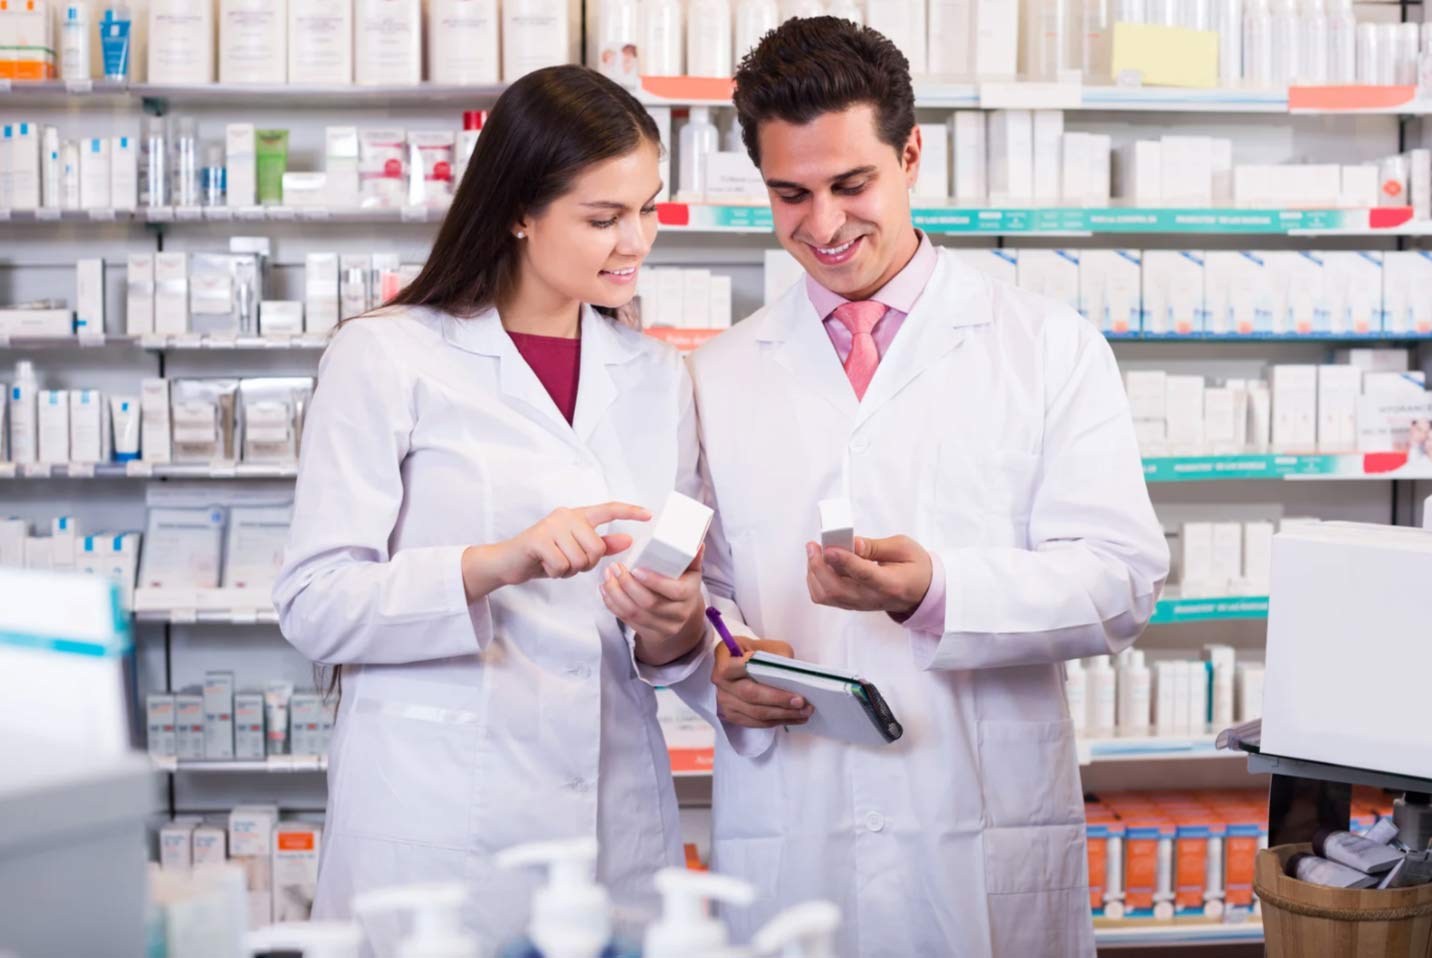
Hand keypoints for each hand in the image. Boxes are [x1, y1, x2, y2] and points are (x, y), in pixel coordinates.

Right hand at [474, 502, 650, 593]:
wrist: (507, 561)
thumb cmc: (544, 556)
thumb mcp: (575, 551)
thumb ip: (601, 544)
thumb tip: (628, 539)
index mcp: (577, 515)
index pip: (608, 510)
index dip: (630, 512)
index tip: (649, 515)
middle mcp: (566, 515)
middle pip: (597, 549)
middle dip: (585, 564)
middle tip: (567, 561)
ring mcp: (552, 525)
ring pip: (581, 559)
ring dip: (569, 570)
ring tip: (554, 562)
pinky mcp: (539, 539)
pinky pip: (563, 566)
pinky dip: (556, 573)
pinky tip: (545, 565)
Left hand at [600, 546, 707, 664]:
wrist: (681, 615)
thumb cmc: (684, 586)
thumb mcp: (691, 572)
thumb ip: (692, 557)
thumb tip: (697, 542)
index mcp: (689, 596)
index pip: (674, 591)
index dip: (654, 581)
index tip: (636, 569)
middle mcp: (678, 615)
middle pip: (649, 603)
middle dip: (627, 585)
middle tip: (615, 567)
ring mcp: (663, 627)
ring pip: (634, 613)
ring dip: (616, 594)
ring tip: (607, 576)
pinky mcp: (649, 633)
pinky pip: (626, 620)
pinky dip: (612, 604)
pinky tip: (606, 590)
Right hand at [713, 634, 813, 728]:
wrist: (738, 665)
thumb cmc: (754, 653)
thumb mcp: (766, 646)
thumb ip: (778, 657)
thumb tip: (793, 674)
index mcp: (724, 659)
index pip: (737, 667)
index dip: (758, 674)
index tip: (781, 676)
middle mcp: (721, 682)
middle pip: (751, 694)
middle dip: (778, 699)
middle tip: (801, 701)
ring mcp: (725, 701)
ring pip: (756, 713)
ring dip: (783, 714)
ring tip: (804, 712)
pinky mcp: (732, 716)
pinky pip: (757, 722)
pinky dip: (778, 721)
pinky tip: (795, 718)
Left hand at [806, 535, 932, 615]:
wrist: (920, 592)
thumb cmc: (914, 567)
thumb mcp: (903, 548)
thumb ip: (875, 546)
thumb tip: (852, 543)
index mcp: (891, 584)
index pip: (864, 575)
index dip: (844, 561)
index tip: (829, 548)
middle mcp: (872, 599)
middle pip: (837, 590)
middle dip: (818, 567)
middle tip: (813, 545)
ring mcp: (859, 604)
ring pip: (826, 595)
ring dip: (814, 573)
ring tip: (815, 552)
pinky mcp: (851, 604)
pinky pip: (825, 597)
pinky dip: (816, 580)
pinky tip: (819, 563)